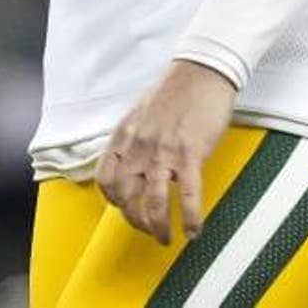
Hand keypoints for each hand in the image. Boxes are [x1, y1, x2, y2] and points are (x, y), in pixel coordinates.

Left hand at [96, 60, 235, 244]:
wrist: (201, 70)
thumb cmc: (175, 89)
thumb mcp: (141, 112)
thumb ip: (134, 137)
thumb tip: (133, 160)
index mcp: (125, 134)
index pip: (105, 178)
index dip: (112, 200)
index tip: (124, 207)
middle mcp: (139, 145)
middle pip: (126, 197)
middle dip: (134, 221)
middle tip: (148, 230)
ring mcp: (164, 151)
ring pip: (152, 202)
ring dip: (157, 227)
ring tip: (165, 238)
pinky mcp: (190, 152)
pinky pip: (188, 195)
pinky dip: (190, 218)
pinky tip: (193, 229)